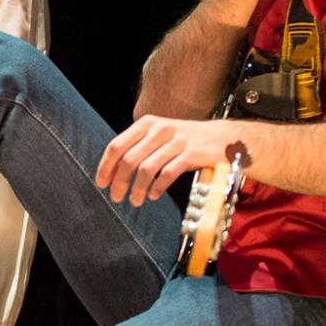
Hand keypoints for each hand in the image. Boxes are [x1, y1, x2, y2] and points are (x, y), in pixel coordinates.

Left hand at [96, 117, 229, 206]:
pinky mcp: (192, 153)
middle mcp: (160, 129)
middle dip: (119, 181)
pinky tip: (153, 196)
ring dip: (137, 188)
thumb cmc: (187, 142)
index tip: (101, 183)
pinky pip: (168, 173)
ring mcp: (177, 140)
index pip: (117, 145)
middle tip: (116, 197)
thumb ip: (139, 148)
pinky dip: (157, 187)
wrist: (224, 138)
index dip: (106, 166)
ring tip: (135, 201)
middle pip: (129, 159)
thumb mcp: (161, 137)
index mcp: (147, 124)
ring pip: (147, 168)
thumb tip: (113, 171)